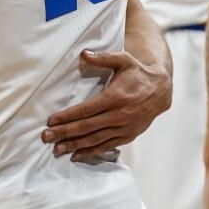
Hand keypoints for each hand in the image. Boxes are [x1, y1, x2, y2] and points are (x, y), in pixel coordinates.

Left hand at [42, 48, 171, 162]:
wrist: (161, 91)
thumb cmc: (139, 73)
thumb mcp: (124, 60)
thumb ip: (103, 58)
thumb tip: (84, 53)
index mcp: (115, 97)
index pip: (86, 110)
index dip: (67, 116)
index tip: (51, 121)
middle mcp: (118, 115)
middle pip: (86, 127)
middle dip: (65, 133)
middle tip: (46, 137)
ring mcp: (123, 128)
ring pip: (95, 140)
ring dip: (74, 145)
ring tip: (57, 150)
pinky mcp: (127, 136)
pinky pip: (106, 146)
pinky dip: (91, 152)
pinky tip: (76, 155)